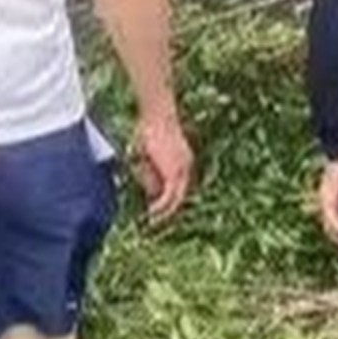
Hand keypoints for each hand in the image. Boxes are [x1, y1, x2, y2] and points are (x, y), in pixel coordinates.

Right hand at [133, 106, 197, 224]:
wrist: (158, 116)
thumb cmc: (150, 129)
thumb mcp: (150, 155)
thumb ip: (152, 174)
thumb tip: (153, 195)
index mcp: (184, 161)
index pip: (179, 186)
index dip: (169, 199)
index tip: (157, 208)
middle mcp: (187, 167)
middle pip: (179, 194)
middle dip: (169, 209)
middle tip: (156, 220)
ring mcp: (183, 170)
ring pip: (175, 198)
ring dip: (164, 211)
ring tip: (152, 221)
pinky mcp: (175, 172)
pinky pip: (170, 196)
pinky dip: (161, 207)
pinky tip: (152, 214)